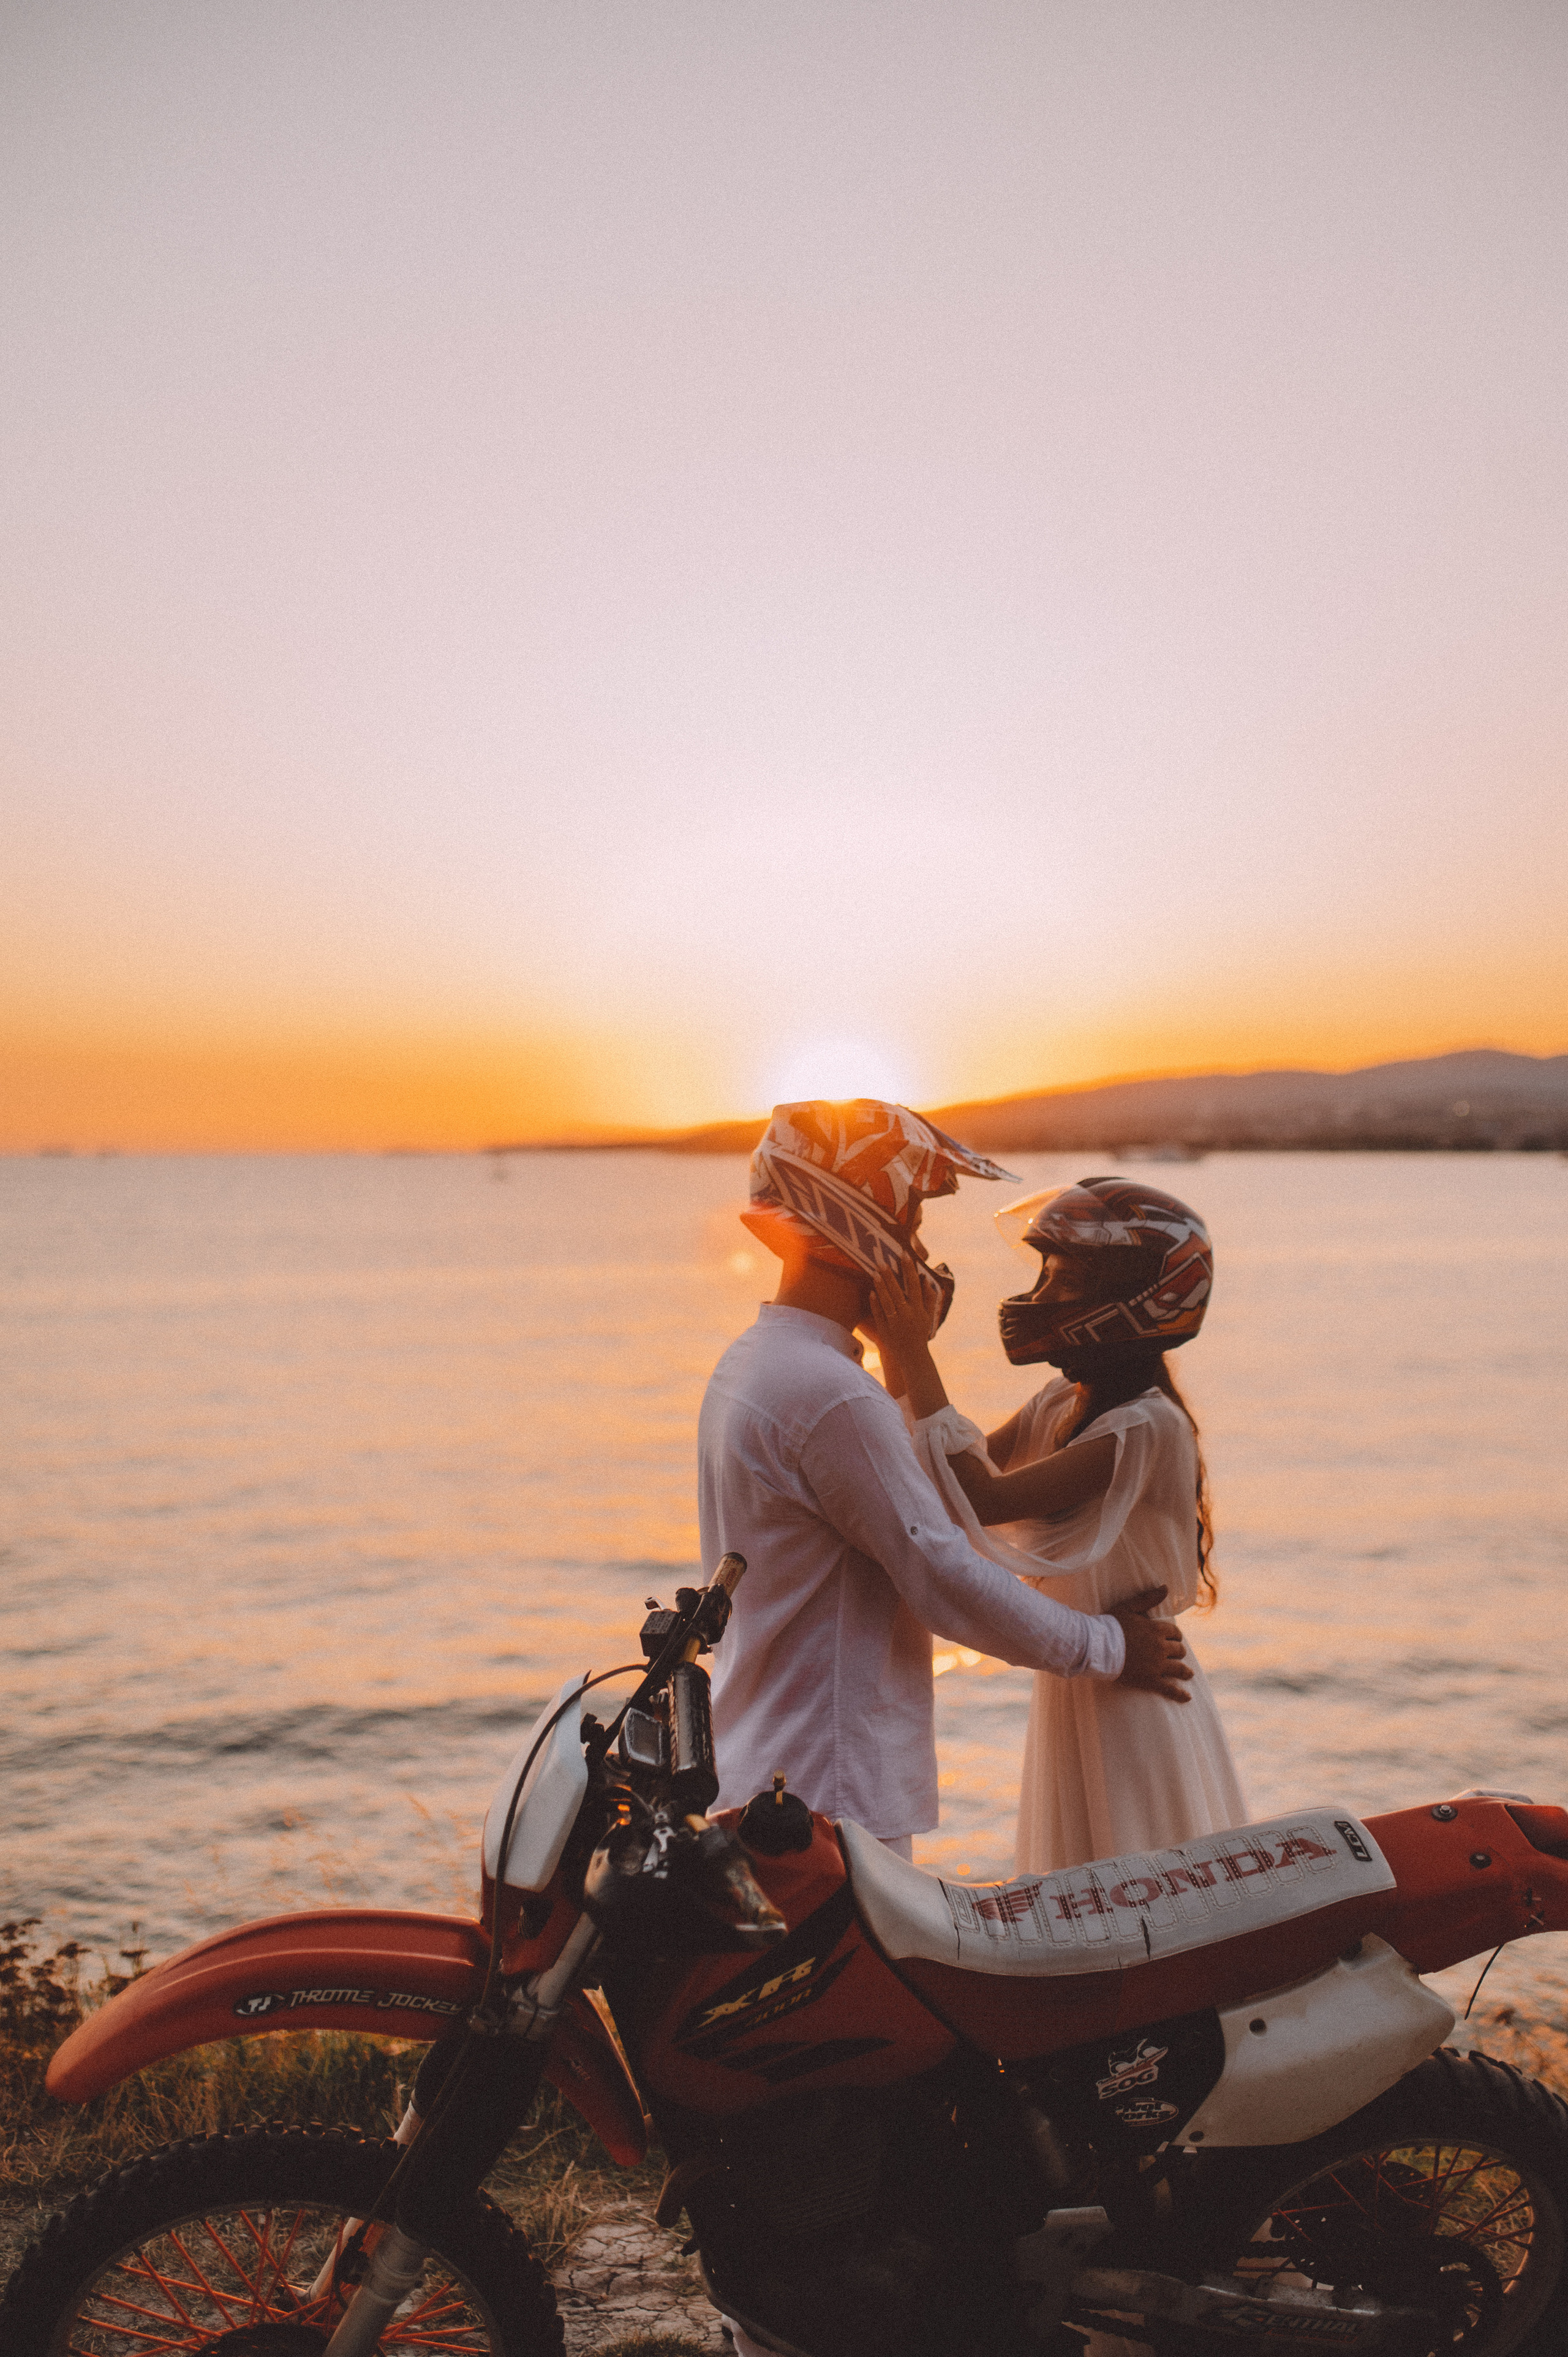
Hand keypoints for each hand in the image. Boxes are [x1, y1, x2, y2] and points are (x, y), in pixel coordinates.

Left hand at [869, 1257, 947, 1417]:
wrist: (913, 1356)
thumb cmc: (921, 1333)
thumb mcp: (928, 1316)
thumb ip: (928, 1297)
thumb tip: (925, 1279)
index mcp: (919, 1310)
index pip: (914, 1285)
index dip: (909, 1269)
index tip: (904, 1255)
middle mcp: (907, 1315)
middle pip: (898, 1291)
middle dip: (890, 1275)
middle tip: (882, 1261)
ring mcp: (895, 1322)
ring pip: (887, 1301)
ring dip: (881, 1286)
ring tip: (875, 1272)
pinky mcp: (885, 1329)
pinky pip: (879, 1313)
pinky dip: (875, 1303)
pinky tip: (871, 1291)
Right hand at [1110, 1587, 1192, 1701]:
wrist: (1098, 1647)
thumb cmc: (1111, 1625)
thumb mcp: (1129, 1607)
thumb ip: (1148, 1598)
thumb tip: (1166, 1588)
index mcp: (1157, 1629)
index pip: (1175, 1633)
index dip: (1175, 1636)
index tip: (1174, 1639)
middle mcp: (1161, 1647)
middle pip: (1179, 1651)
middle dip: (1179, 1652)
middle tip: (1177, 1656)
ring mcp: (1157, 1665)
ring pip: (1179, 1669)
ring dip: (1185, 1672)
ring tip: (1188, 1674)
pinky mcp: (1150, 1681)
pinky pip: (1169, 1689)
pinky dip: (1180, 1694)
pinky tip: (1187, 1698)